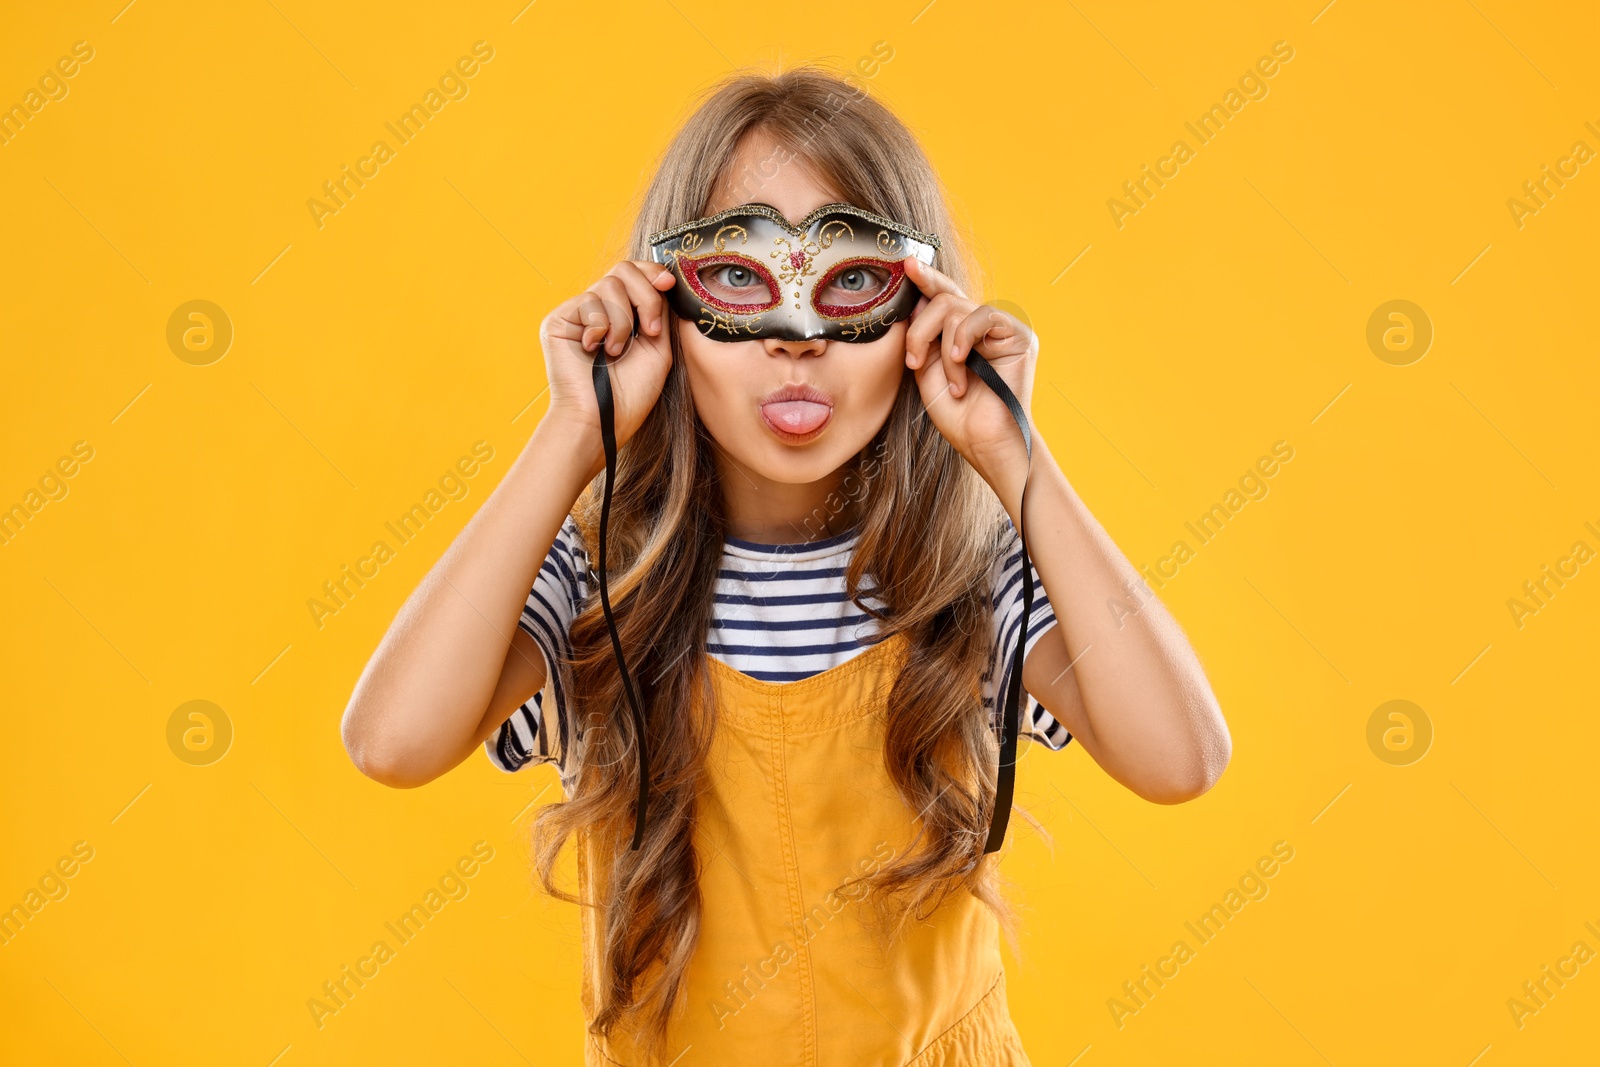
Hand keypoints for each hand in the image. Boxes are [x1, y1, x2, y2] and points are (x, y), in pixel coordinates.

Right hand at [539, 260, 676, 474]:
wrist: (602, 421)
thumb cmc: (630, 395)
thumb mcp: (657, 349)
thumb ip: (659, 313)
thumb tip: (663, 280)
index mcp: (621, 315)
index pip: (634, 275)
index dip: (651, 272)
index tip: (669, 283)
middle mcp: (598, 310)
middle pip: (623, 270)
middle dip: (645, 296)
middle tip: (649, 331)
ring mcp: (577, 314)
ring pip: (609, 285)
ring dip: (623, 322)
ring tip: (616, 352)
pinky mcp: (559, 320)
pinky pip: (589, 301)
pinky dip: (601, 327)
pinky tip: (594, 350)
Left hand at [902, 256, 1037, 512]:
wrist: (985, 443)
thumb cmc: (958, 415)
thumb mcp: (927, 370)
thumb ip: (921, 337)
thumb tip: (915, 300)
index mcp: (963, 333)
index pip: (942, 297)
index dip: (925, 279)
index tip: (905, 265)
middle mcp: (984, 327)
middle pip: (943, 299)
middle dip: (919, 330)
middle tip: (914, 362)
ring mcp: (1003, 328)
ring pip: (956, 308)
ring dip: (942, 346)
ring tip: (951, 381)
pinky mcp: (1019, 334)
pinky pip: (982, 315)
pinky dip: (964, 338)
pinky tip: (962, 361)